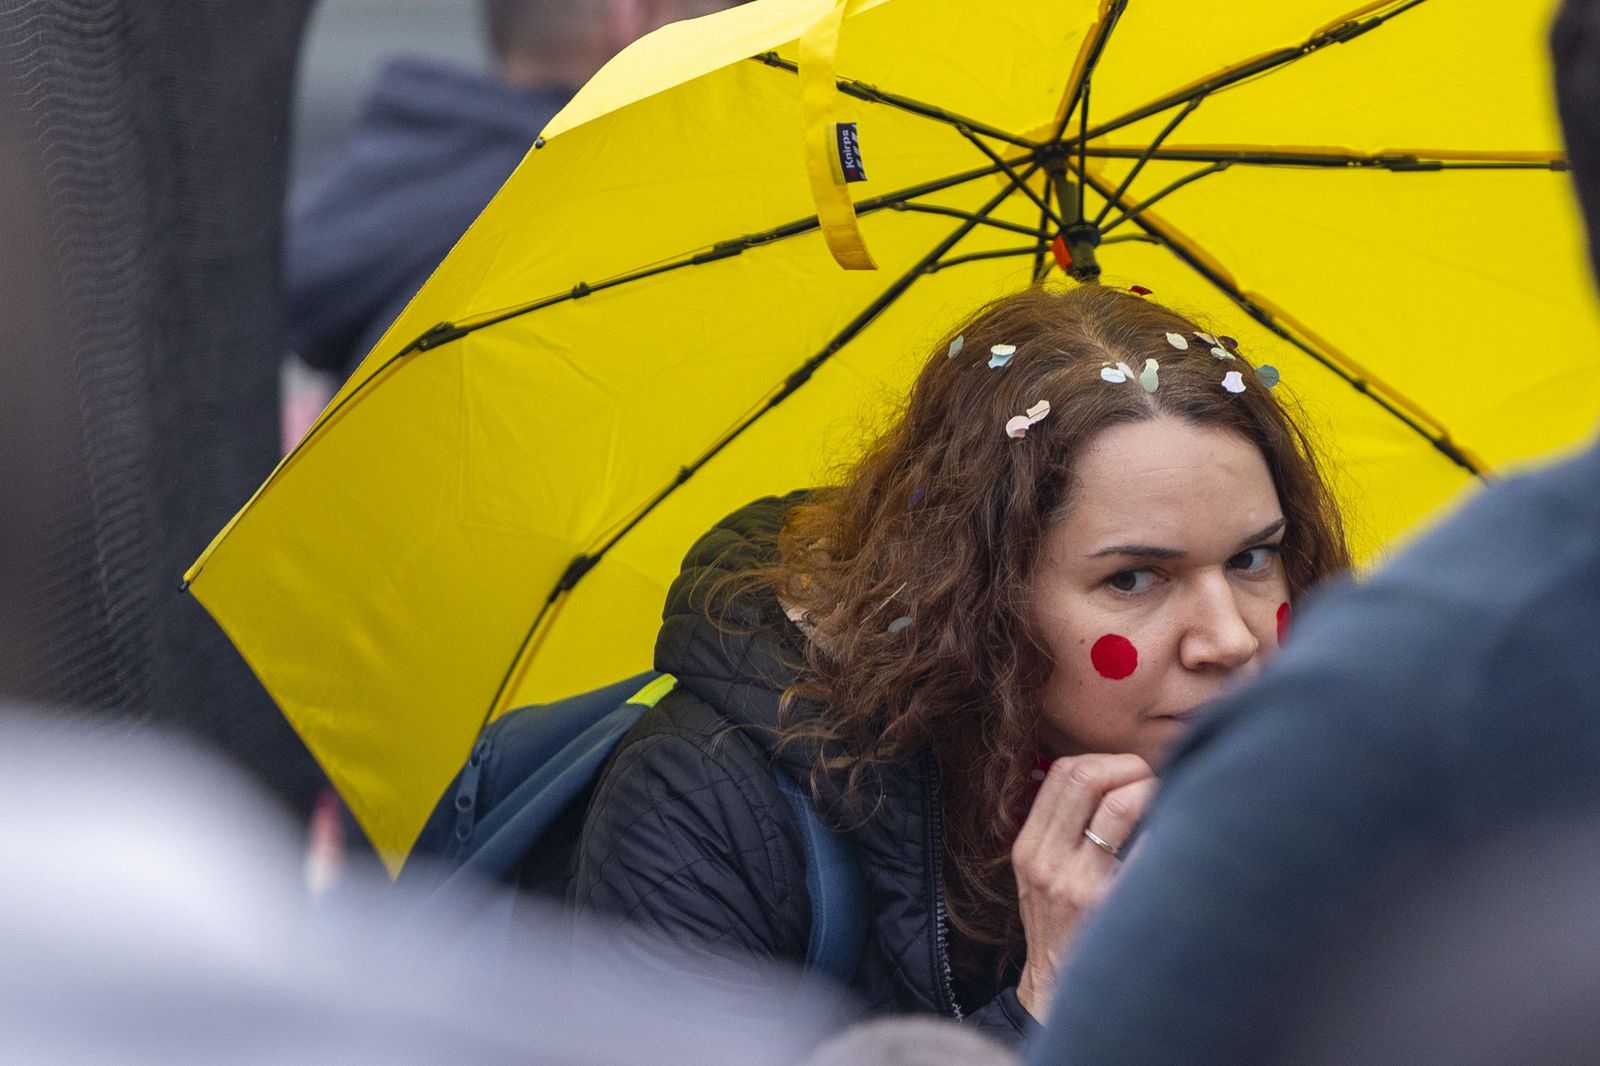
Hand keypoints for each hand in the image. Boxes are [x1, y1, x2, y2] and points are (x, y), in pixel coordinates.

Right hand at [1011, 753, 1156, 1021]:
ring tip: (1167, 804)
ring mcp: (1077, 884)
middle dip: (1127, 767)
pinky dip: (1166, 830)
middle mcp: (1047, 861)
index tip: (1126, 774)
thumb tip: (1109, 781)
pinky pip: (1146, 848)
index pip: (1061, 772)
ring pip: (1119, 804)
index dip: (1102, 761)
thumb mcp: (1041, 877)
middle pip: (1085, 776)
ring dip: (1151, 791)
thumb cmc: (1060, 929)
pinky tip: (1177, 838)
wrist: (1059, 992)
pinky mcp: (1109, 906)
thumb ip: (1060, 831)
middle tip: (1151, 781)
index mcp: (1029, 848)